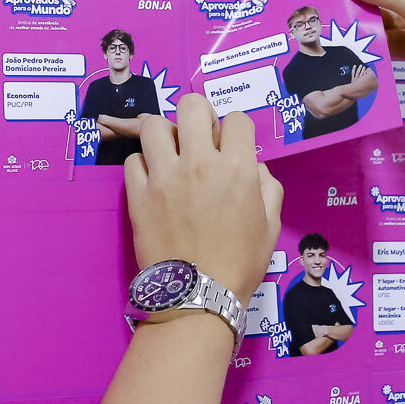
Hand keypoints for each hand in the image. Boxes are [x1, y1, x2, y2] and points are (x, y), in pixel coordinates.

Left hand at [127, 97, 283, 300]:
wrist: (197, 297)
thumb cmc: (240, 264)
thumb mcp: (271, 227)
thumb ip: (268, 188)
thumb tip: (255, 167)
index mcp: (237, 168)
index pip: (237, 119)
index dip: (237, 129)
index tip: (232, 146)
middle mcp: (198, 162)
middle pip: (191, 106)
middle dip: (199, 115)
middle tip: (199, 137)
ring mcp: (164, 177)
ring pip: (154, 126)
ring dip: (165, 135)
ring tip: (171, 154)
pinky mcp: (138, 194)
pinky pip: (133, 160)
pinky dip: (143, 165)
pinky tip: (153, 180)